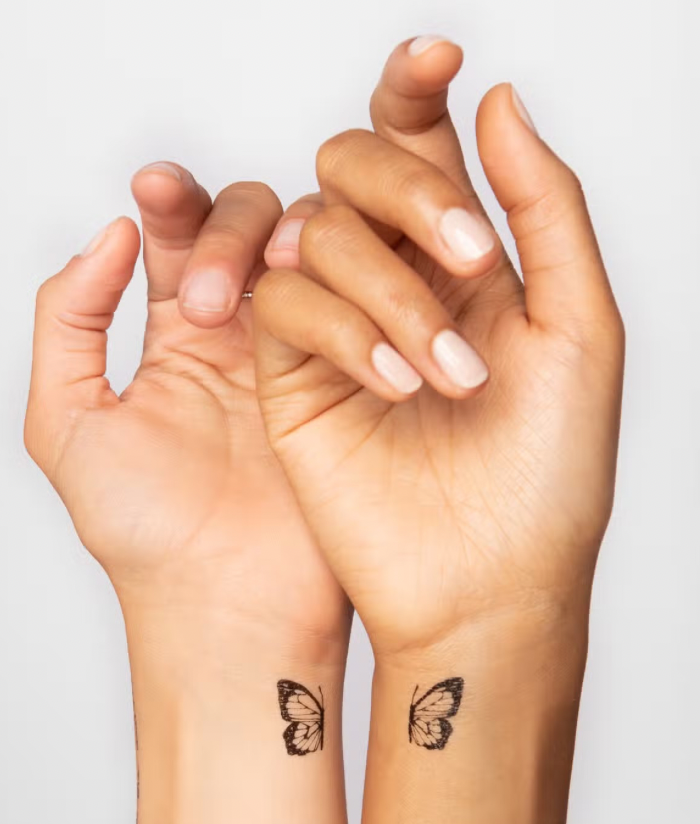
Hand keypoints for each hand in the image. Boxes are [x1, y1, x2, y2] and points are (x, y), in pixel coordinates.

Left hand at [25, 165, 346, 636]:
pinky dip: (347, 281)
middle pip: (248, 227)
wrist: (228, 606)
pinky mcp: (353, 382)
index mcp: (175, 341)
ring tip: (269, 278)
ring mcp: (303, 355)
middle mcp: (242, 336)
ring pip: (312, 254)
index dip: (168, 201)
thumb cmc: (144, 535)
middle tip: (204, 297)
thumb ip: (68, 325)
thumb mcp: (66, 424)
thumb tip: (109, 238)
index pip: (174, 240)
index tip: (154, 191)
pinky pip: (356, 306)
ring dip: (292, 244)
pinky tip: (327, 284)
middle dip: (225, 229)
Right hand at [253, 38, 623, 657]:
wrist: (490, 583)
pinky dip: (344, 329)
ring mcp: (338, 327)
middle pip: (353, 163)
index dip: (417, 86)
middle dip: (408, 191)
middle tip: (470, 256)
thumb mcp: (580, 326)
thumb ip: (544, 207)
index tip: (438, 54)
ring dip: (388, 288)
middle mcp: (396, 281)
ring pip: (315, 230)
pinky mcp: (289, 376)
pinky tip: (398, 385)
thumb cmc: (548, 473)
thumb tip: (496, 100)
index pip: (424, 145)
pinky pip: (284, 305)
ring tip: (448, 376)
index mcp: (468, 261)